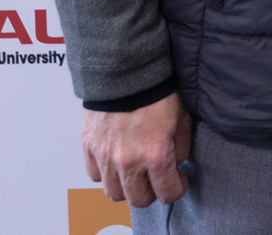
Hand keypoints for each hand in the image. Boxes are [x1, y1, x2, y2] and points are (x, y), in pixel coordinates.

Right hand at [81, 91, 191, 206]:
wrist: (126, 71)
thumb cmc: (156, 91)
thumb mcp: (182, 118)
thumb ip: (181, 146)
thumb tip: (176, 162)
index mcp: (156, 155)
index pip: (167, 193)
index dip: (177, 189)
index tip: (178, 180)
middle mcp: (129, 162)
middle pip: (139, 200)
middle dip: (152, 192)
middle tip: (156, 177)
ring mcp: (106, 157)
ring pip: (114, 193)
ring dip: (127, 186)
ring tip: (135, 171)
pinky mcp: (89, 149)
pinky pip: (95, 176)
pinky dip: (106, 173)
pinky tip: (116, 161)